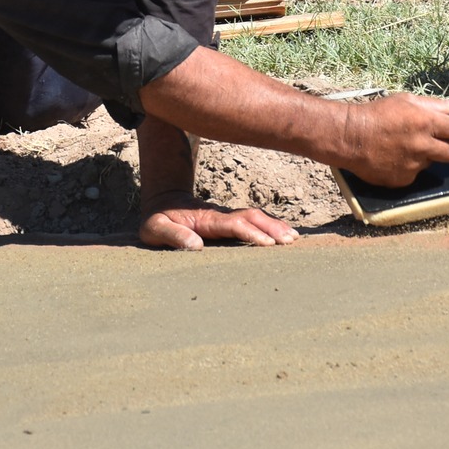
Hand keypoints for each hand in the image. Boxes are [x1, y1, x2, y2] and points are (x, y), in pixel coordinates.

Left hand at [139, 192, 298, 250]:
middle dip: (271, 227)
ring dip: (274, 225)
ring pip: (255, 217)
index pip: (233, 224)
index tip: (268, 244)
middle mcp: (220, 215)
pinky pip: (253, 221)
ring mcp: (226, 216)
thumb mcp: (155, 228)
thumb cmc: (157, 219)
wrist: (162, 202)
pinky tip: (283, 234)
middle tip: (290, 241)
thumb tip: (196, 246)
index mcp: (205, 219)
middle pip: (251, 217)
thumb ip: (172, 235)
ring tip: (294, 238)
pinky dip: (270, 225)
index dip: (251, 233)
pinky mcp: (229, 221)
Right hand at [334, 93, 448, 187]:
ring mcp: (413, 165)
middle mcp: (423, 146)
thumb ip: (434, 105)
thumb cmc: (376, 114)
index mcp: (426, 123)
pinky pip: (413, 174)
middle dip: (446, 147)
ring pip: (429, 163)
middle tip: (433, 141)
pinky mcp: (403, 180)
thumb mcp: (405, 101)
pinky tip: (392, 158)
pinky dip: (407, 167)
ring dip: (423, 156)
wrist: (349, 137)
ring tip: (402, 147)